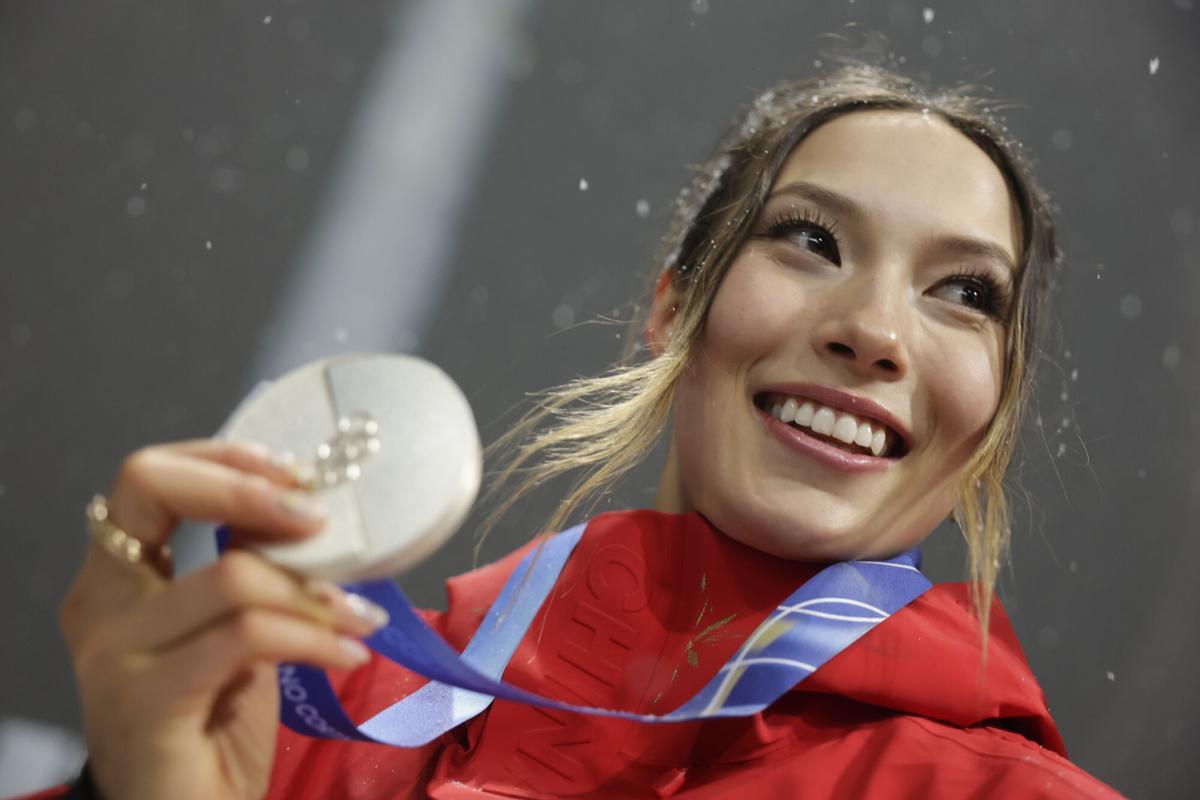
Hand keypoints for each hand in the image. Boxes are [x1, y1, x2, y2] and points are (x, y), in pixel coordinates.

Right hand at [59, 440, 388, 799]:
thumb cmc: (213, 728)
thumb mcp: (234, 633)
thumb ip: (250, 573)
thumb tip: (313, 516)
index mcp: (114, 579)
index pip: (146, 477)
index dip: (221, 459)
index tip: (294, 474)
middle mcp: (99, 604)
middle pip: (154, 487)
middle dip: (250, 489)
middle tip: (321, 520)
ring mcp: (113, 651)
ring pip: (231, 573)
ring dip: (314, 591)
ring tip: (360, 617)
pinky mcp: (144, 697)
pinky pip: (247, 634)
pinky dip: (314, 636)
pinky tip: (349, 651)